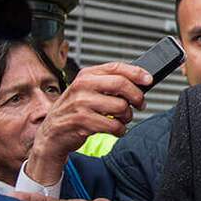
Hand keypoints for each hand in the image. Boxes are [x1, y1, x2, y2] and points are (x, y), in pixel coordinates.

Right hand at [27, 62, 150, 183]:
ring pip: (120, 106)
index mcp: (86, 75)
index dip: (136, 73)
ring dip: (128, 116)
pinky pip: (113, 125)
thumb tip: (139, 83)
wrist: (51, 133)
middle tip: (140, 104)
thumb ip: (108, 84)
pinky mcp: (82, 122)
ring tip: (122, 119)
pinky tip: (116, 129)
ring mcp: (81, 104)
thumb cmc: (74, 111)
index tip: (149, 80)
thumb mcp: (87, 91)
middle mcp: (82, 86)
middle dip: (137, 96)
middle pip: (121, 84)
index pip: (116, 67)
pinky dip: (120, 130)